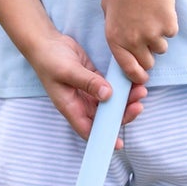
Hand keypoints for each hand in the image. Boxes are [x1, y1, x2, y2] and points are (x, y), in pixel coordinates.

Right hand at [28, 30, 146, 142]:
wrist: (45, 42)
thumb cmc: (49, 59)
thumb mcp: (68, 71)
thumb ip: (88, 83)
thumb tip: (108, 95)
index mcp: (71, 107)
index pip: (88, 129)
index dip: (103, 138)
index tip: (119, 143)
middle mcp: (81, 103)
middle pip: (105, 117)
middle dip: (123, 113)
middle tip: (138, 103)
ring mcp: (89, 92)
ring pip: (111, 103)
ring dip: (126, 100)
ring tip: (140, 90)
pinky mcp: (94, 80)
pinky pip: (112, 88)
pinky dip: (123, 87)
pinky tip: (133, 82)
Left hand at [101, 0, 177, 81]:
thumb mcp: (107, 6)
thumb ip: (113, 25)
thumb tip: (119, 36)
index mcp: (115, 37)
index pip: (126, 67)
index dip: (135, 75)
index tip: (141, 77)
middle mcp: (134, 41)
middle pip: (147, 62)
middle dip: (148, 55)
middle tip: (148, 40)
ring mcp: (153, 35)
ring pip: (161, 48)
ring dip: (159, 38)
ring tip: (153, 17)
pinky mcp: (169, 27)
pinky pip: (170, 33)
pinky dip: (168, 25)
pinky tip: (161, 9)